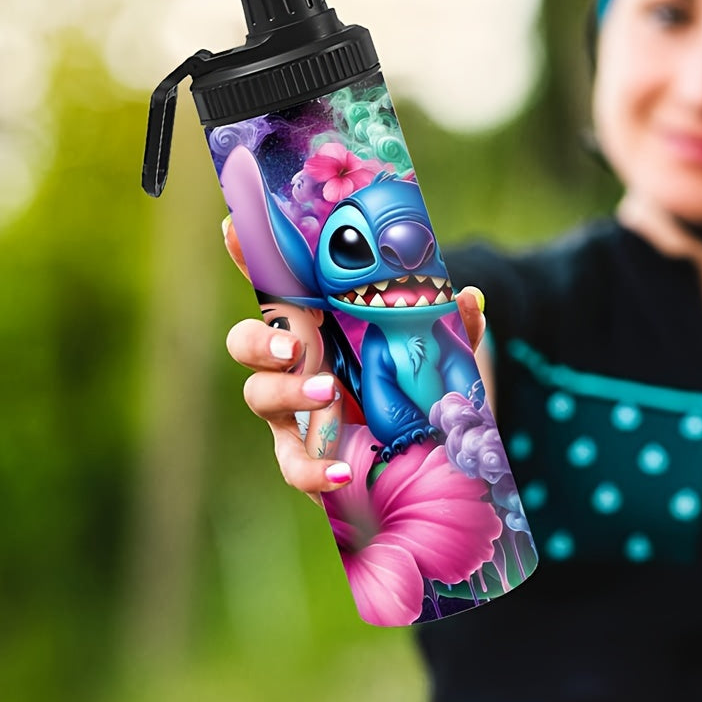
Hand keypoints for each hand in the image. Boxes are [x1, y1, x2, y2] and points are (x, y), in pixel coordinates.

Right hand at [222, 216, 487, 502]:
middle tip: (293, 342)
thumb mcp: (440, 350)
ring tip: (328, 391)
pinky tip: (338, 473)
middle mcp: (294, 361)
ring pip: (259, 394)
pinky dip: (311, 470)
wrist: (425, 447)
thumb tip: (468, 296)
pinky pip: (290, 464)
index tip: (233, 228)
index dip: (251, 257)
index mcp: (317, 322)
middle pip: (245, 340)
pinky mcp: (304, 453)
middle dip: (259, 338)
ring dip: (288, 390)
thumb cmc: (414, 382)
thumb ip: (454, 325)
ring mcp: (292, 408)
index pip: (275, 285)